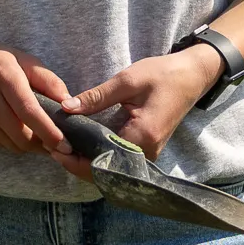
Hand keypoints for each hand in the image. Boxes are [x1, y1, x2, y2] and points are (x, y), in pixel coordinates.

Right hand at [0, 30, 71, 155]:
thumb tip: (68, 102)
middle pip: (22, 135)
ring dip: (31, 145)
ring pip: (12, 144)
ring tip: (43, 137)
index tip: (66, 144)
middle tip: (61, 144)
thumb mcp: (20, 58)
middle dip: (44, 144)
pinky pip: (0, 143)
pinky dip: (14, 141)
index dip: (49, 131)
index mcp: (3, 77)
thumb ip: (46, 79)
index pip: (29, 111)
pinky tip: (19, 130)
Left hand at [55, 46, 220, 170]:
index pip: (103, 160)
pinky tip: (81, 145)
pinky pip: (119, 159)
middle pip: (106, 170)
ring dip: (87, 161)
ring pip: (112, 167)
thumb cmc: (162, 75)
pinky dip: (99, 156)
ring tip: (62, 147)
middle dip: (77, 163)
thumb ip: (96, 97)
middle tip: (51, 148)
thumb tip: (66, 107)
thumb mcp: (127, 81)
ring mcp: (148, 153)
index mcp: (142, 136)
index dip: (76, 160)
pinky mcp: (146, 149)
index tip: (54, 149)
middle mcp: (147, 152)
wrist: (192, 75)